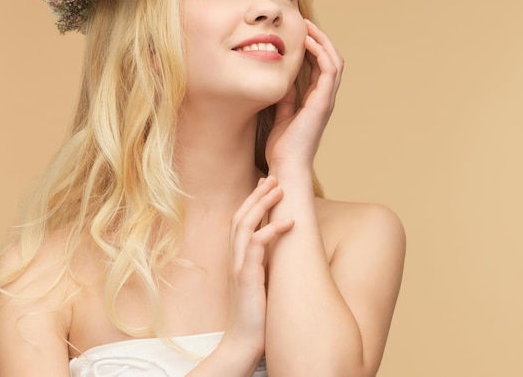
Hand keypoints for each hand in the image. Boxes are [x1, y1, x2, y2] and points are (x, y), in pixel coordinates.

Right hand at [221, 176, 293, 361]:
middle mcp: (234, 257)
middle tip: (274, 177)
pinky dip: (271, 230)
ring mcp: (238, 266)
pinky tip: (288, 222)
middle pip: (241, 215)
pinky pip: (256, 246)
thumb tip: (281, 251)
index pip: (240, 220)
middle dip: (257, 195)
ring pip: (245, 224)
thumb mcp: (259, 283)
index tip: (265, 184)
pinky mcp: (246, 277)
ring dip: (262, 204)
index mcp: (236, 257)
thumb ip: (264, 264)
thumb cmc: (255, 315)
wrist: (243, 344)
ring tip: (279, 188)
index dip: (252, 200)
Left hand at [265, 20, 342, 170]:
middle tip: (304, 23)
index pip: (320, 67)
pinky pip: (328, 70)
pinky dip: (321, 53)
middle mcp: (325, 98)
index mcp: (316, 101)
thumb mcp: (280, 116)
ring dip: (322, 41)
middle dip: (320, 39)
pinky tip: (307, 42)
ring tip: (308, 26)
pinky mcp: (323, 102)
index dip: (313, 48)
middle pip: (331, 60)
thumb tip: (283, 81)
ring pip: (334, 62)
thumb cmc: (281, 148)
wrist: (285, 166)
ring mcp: (326, 100)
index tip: (298, 33)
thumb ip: (285, 99)